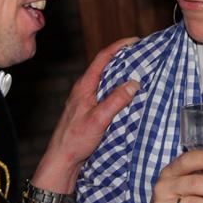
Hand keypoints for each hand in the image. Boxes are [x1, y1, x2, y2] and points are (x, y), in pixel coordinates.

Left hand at [31, 37, 139, 202]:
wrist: (61, 161)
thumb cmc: (74, 140)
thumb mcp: (98, 119)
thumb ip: (116, 101)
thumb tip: (133, 83)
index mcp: (84, 86)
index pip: (102, 58)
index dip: (119, 46)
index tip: (134, 41)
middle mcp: (84, 90)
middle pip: (105, 66)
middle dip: (122, 57)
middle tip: (140, 54)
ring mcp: (86, 100)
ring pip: (105, 80)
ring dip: (120, 74)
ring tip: (138, 71)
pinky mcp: (89, 110)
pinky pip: (105, 92)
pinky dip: (118, 88)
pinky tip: (127, 95)